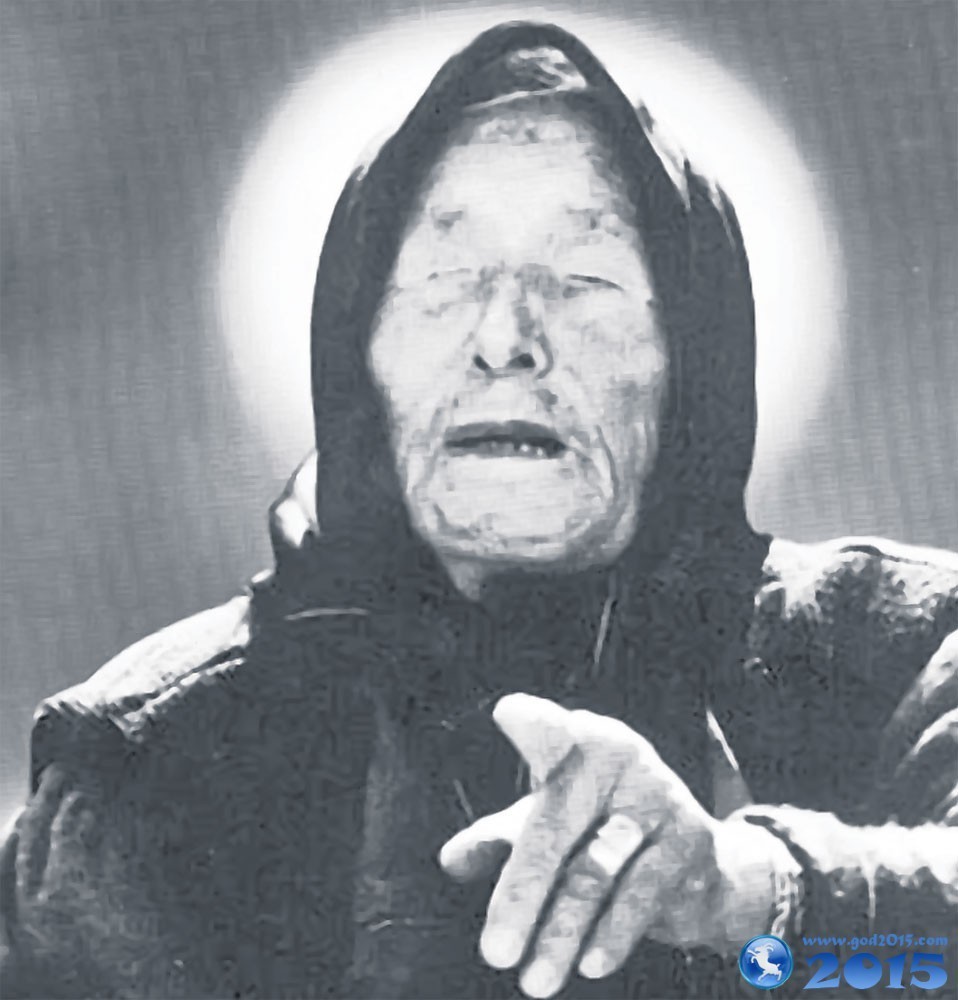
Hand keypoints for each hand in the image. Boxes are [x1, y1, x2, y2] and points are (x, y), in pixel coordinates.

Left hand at [438, 693, 784, 997]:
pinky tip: (590, 964)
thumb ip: (500, 838)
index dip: (534, 722)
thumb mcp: (550, 823)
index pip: (551, 731)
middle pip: (558, 822)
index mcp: (581, 742)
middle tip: (494, 951)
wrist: (700, 861)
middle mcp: (621, 762)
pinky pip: (641, 895)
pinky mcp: (687, 845)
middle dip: (523, 890)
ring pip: (596, 870)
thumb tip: (451, 860)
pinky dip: (613, 933)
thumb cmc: (603, 828)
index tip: (509, 712)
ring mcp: (657, 801)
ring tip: (532, 979)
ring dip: (561, 931)